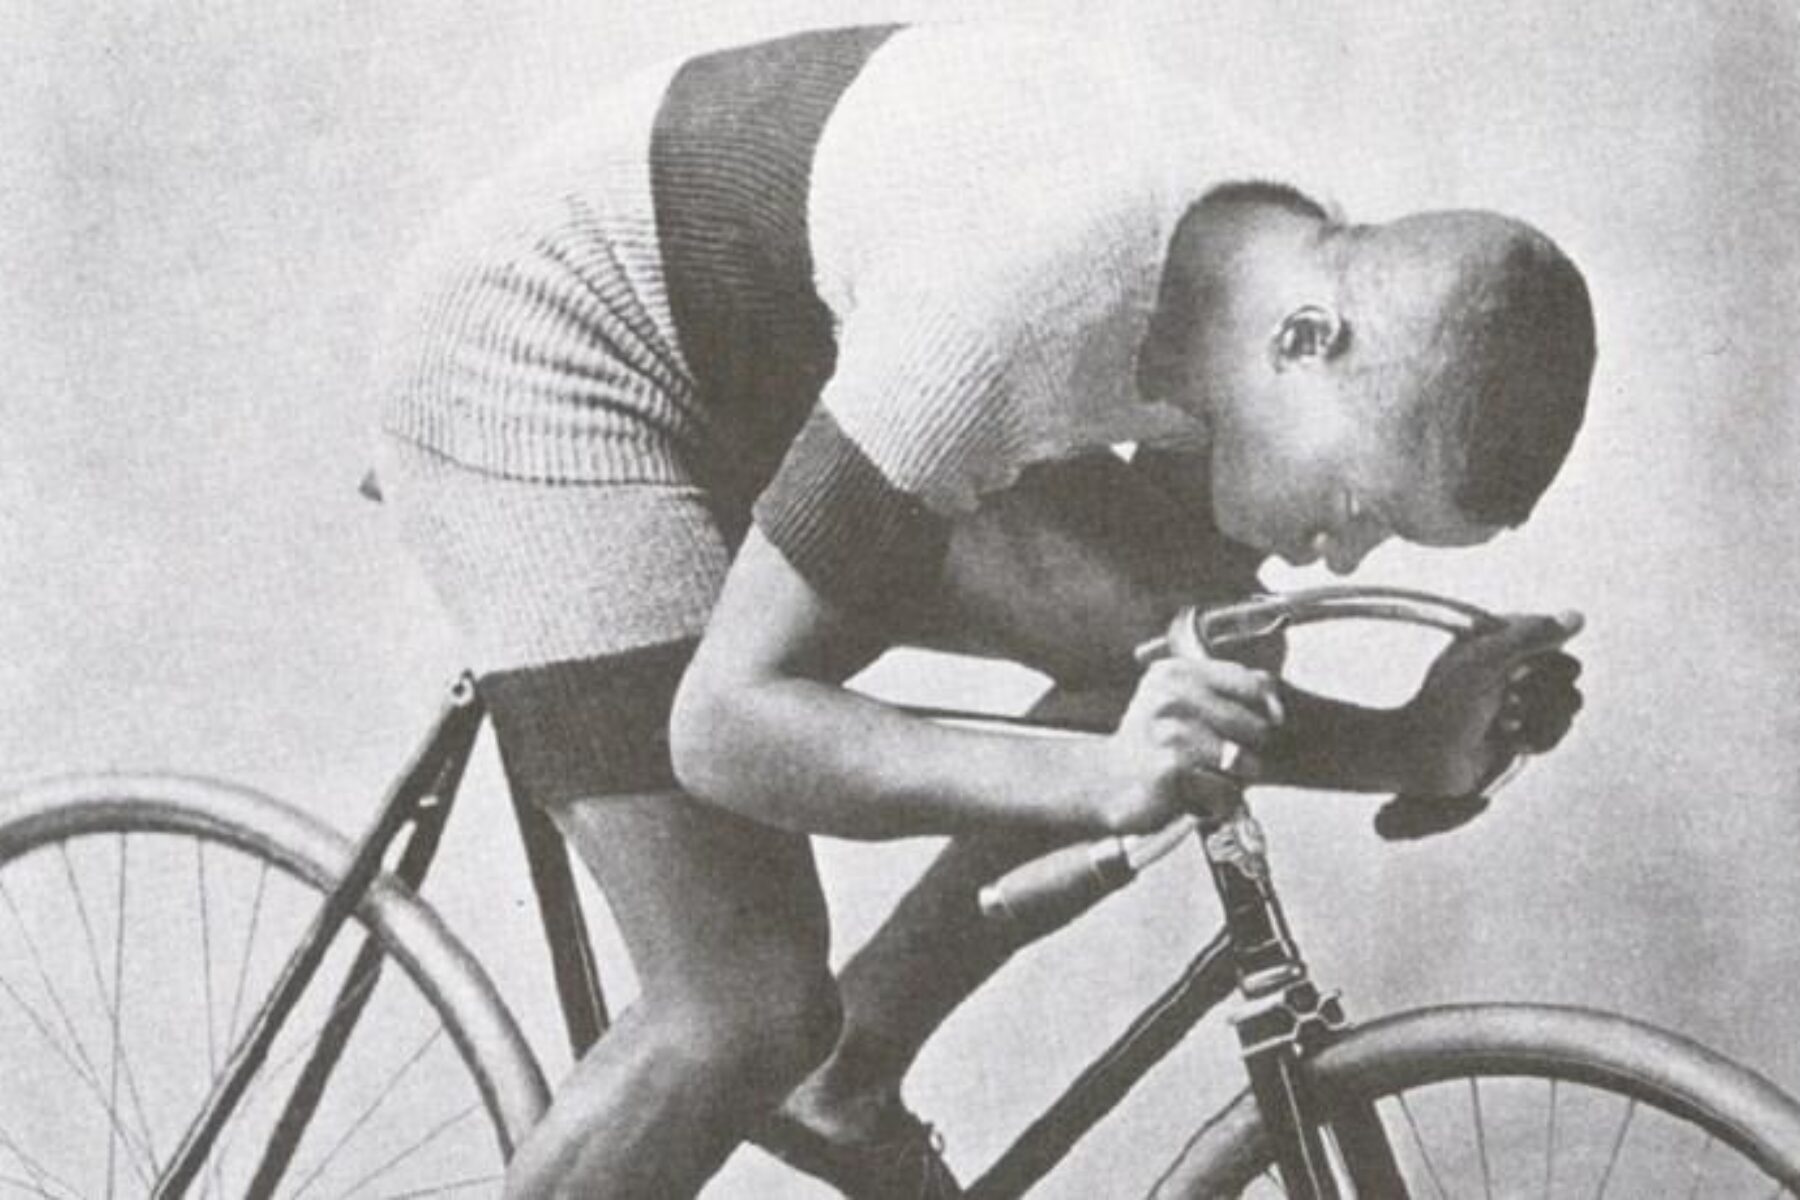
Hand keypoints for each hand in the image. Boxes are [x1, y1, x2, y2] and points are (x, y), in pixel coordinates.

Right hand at [1091, 653, 1282, 831]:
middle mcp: (1170, 695)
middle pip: (1255, 725)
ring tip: (1208, 779)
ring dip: (1236, 781)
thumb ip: (1226, 692)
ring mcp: (1169, 731)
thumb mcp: (1181, 705)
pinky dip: (1219, 803)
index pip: (1250, 681)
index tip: (1268, 724)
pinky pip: (1227, 790)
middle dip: (1252, 751)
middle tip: (1222, 761)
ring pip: (1245, 761)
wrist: (1106, 784)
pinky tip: (1195, 799)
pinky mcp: (1171, 767)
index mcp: (1174, 672)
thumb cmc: (1154, 745)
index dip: (1268, 707)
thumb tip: (1276, 699)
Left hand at [1397, 611, 1584, 796]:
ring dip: (1537, 718)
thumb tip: (1576, 618)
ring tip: (1503, 722)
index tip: (1512, 672)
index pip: (1554, 638)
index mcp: (1500, 640)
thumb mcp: (1484, 660)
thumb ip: (1530, 635)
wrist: (1426, 758)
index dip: (1542, 660)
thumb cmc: (1444, 706)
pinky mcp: (1524, 730)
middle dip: (1540, 693)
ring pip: (1568, 704)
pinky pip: (1558, 731)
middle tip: (1505, 700)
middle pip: (1568, 673)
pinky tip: (1509, 740)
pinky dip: (1538, 739)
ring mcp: (1520, 699)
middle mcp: (1513, 665)